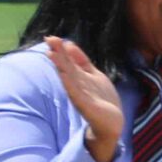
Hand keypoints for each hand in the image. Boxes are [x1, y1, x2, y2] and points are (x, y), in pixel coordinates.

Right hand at [44, 35, 123, 161]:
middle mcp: (77, 84)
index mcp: (79, 76)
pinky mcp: (86, 105)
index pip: (68, 60)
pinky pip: (76, 93)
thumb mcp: (93, 74)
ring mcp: (81, 94)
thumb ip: (81, 61)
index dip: (61, 49)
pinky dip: (70, 84)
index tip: (52, 37)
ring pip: (69, 77)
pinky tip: (64, 75)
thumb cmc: (101, 98)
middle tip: (50, 39)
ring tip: (51, 54)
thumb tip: (69, 44)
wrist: (111, 123)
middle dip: (59, 53)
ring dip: (60, 66)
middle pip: (67, 66)